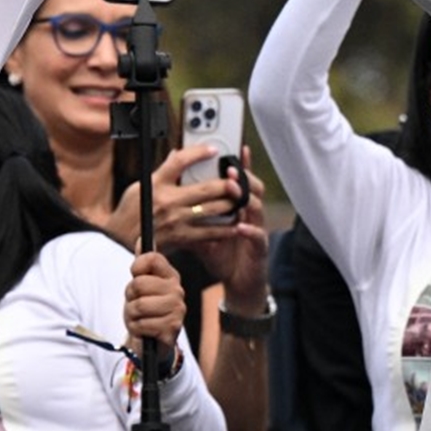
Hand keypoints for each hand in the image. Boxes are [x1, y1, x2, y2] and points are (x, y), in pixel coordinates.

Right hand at [108, 143, 243, 252]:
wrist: (120, 241)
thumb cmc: (130, 212)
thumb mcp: (142, 185)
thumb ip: (163, 171)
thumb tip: (177, 154)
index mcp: (158, 184)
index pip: (180, 162)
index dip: (199, 153)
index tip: (214, 150)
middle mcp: (169, 201)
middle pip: (206, 188)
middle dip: (227, 183)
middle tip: (238, 179)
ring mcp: (177, 221)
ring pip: (213, 210)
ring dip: (231, 205)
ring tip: (240, 199)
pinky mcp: (182, 237)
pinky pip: (210, 232)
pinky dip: (225, 228)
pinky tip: (234, 224)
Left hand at [124, 250, 186, 352]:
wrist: (152, 340)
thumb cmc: (146, 308)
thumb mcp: (142, 284)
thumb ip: (142, 263)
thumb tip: (141, 239)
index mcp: (170, 276)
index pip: (152, 258)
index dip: (136, 267)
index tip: (135, 276)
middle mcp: (177, 291)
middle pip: (139, 284)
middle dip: (130, 296)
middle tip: (136, 302)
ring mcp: (177, 310)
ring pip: (138, 305)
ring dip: (131, 314)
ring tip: (139, 317)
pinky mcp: (172, 329)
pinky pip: (141, 324)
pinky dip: (136, 328)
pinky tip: (143, 330)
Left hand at [191, 148, 269, 308]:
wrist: (238, 282)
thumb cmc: (221, 254)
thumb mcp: (202, 232)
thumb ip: (191, 213)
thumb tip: (171, 196)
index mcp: (237, 207)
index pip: (241, 181)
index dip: (241, 165)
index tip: (235, 149)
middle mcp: (250, 215)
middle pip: (252, 188)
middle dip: (241, 177)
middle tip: (229, 169)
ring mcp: (257, 230)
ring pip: (257, 208)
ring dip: (246, 198)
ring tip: (234, 192)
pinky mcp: (259, 249)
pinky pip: (258, 237)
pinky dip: (249, 231)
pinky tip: (240, 227)